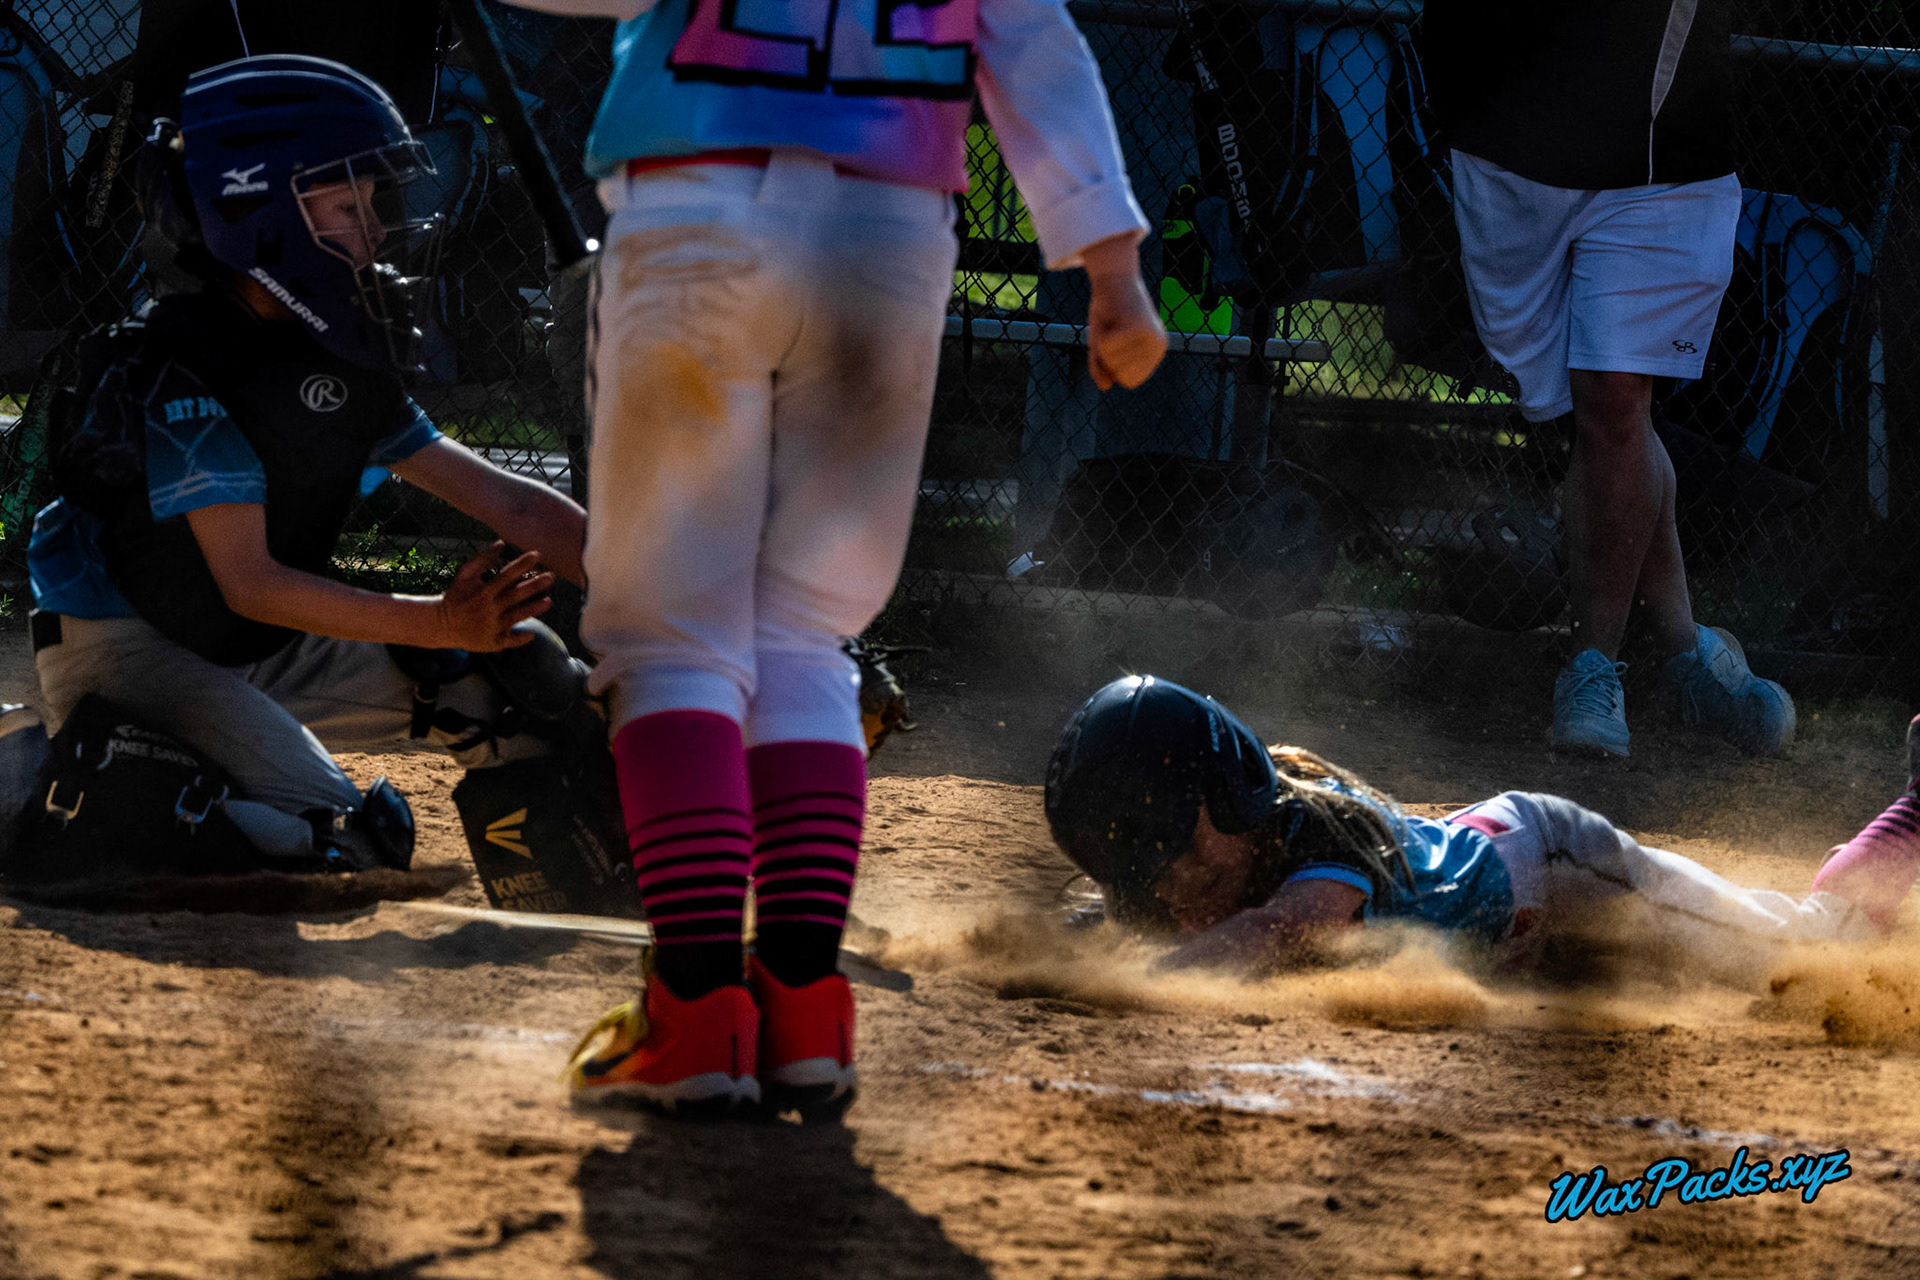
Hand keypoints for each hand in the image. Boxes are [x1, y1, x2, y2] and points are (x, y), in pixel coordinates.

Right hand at [435, 542, 552, 650]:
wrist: (441, 625)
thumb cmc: (456, 596)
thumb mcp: (465, 575)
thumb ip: (482, 559)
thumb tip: (501, 543)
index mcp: (483, 592)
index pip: (506, 575)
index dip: (522, 564)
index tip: (537, 555)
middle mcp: (489, 609)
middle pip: (515, 595)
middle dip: (534, 585)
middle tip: (551, 577)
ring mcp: (491, 626)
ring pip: (516, 617)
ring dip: (533, 609)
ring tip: (549, 601)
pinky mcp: (491, 642)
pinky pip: (509, 641)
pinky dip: (520, 638)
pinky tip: (531, 635)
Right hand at [1081, 234, 1167, 391]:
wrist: (1113, 277)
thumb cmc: (1109, 310)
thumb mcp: (1102, 344)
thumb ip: (1102, 366)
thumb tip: (1106, 387)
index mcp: (1156, 352)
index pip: (1130, 381)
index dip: (1115, 366)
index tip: (1118, 342)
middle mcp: (1158, 346)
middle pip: (1121, 374)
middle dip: (1109, 357)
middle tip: (1114, 331)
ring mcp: (1151, 337)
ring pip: (1113, 362)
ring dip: (1104, 344)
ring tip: (1114, 322)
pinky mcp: (1139, 328)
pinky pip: (1107, 348)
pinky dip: (1101, 335)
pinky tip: (1112, 318)